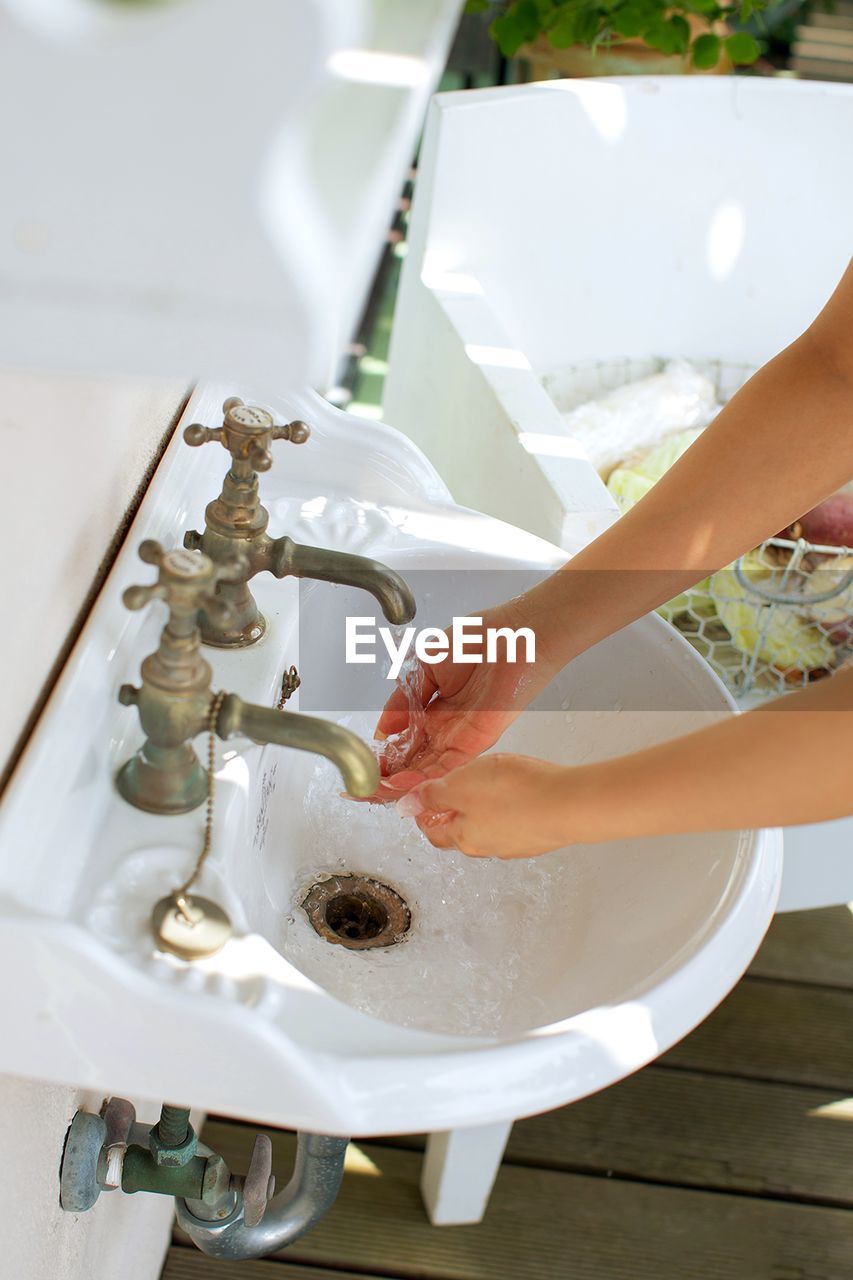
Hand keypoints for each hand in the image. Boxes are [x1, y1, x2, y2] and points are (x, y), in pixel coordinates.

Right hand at [372, 601, 551, 799]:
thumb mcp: (423, 667)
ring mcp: (462, 736)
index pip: (405, 741)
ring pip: (430, 768)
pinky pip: (451, 765)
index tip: (365, 767)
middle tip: (365, 789)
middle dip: (390, 776)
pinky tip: (404, 785)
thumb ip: (403, 700)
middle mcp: (447, 727)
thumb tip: (383, 729)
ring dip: (404, 782)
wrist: (512, 634)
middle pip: (415, 760)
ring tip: (378, 791)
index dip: (385, 756)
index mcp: (434, 710)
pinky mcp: (479, 739)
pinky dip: (428, 777)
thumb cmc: (477, 640)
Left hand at [399, 753, 574, 858]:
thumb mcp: (460, 784)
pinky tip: (518, 792)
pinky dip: (511, 809)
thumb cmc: (515, 793)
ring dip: (485, 810)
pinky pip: (517, 822)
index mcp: (463, 838)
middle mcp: (489, 847)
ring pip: (491, 827)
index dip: (424, 816)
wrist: (569, 803)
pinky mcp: (541, 834)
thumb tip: (406, 806)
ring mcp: (517, 843)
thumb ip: (433, 795)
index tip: (422, 802)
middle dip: (455, 813)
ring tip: (488, 785)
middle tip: (454, 791)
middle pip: (462, 832)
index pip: (434, 832)